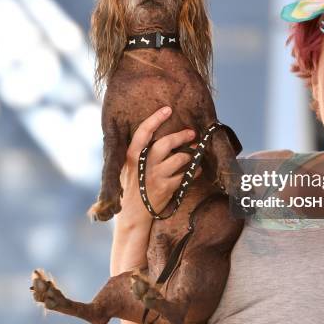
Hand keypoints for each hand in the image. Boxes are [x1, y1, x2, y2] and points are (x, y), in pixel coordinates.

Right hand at [118, 107, 199, 229]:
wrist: (132, 214)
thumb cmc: (131, 187)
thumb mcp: (127, 167)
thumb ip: (138, 152)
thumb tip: (154, 134)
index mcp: (131, 156)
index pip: (143, 132)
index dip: (155, 119)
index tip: (167, 109)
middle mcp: (144, 165)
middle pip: (166, 143)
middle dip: (182, 136)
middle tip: (191, 133)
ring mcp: (156, 177)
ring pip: (180, 159)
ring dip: (191, 154)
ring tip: (195, 152)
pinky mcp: (167, 189)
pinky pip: (186, 175)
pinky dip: (194, 171)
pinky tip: (196, 169)